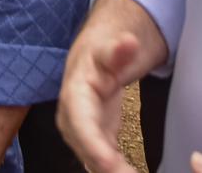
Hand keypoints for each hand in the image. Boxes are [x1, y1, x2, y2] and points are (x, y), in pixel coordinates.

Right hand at [58, 29, 144, 171]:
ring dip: (110, 171)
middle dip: (105, 167)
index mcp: (74, 94)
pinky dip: (115, 169)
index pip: (80, 123)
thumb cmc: (102, 52)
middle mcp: (73, 118)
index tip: (110, 163)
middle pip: (86, 148)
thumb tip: (129, 42)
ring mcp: (84, 131)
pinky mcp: (96, 140)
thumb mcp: (111, 46)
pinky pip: (103, 161)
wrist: (97, 57)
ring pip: (93, 159)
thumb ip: (119, 49)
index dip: (93, 145)